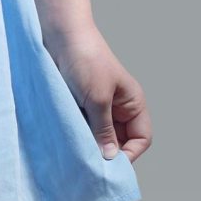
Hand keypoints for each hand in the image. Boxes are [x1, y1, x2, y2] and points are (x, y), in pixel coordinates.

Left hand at [45, 24, 151, 162]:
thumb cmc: (85, 59)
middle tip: (91, 165)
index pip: (140, 139)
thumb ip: (104, 129)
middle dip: (108, 152)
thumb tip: (110, 157)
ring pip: (99, 135)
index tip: (110, 166)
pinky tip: (68, 140)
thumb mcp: (97, 98)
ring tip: (77, 154)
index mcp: (132, 103)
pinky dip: (78, 133)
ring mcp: (98, 104)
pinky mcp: (79, 102)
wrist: (60, 34)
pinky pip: (83, 125)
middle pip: (120, 140)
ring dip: (90, 143)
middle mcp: (118, 106)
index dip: (129, 154)